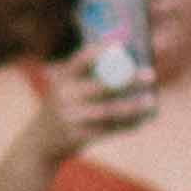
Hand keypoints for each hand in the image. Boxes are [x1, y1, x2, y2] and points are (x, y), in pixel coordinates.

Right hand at [34, 48, 160, 162]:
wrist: (39, 144)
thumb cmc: (61, 109)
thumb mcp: (64, 89)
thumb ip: (88, 77)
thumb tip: (126, 60)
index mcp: (62, 79)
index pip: (81, 60)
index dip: (101, 51)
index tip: (122, 45)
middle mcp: (65, 96)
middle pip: (102, 86)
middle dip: (128, 79)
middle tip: (151, 74)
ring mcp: (71, 118)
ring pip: (108, 111)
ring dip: (133, 106)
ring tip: (151, 101)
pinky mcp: (78, 137)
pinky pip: (109, 129)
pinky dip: (128, 125)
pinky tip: (143, 119)